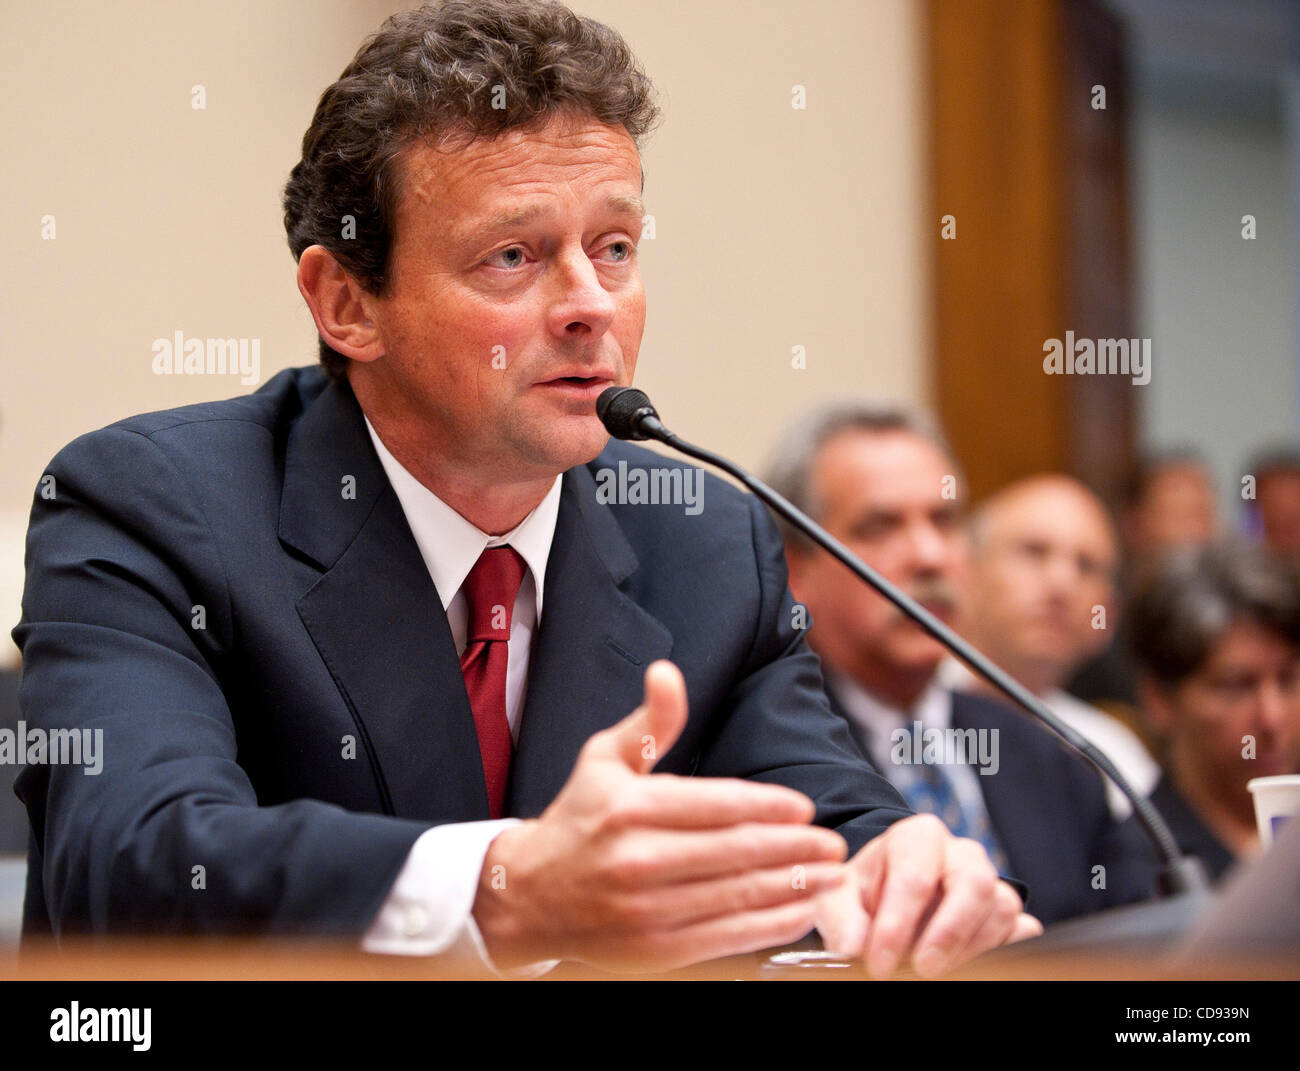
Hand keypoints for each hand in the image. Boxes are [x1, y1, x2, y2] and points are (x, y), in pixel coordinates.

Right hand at [472, 660, 849, 971]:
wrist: (528, 895)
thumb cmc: (577, 820)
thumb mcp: (604, 758)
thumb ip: (650, 720)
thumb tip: (668, 672)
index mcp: (629, 808)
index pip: (715, 805)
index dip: (768, 806)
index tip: (804, 808)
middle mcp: (638, 860)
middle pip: (735, 852)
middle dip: (795, 848)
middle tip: (833, 843)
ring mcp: (646, 910)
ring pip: (737, 897)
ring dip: (795, 887)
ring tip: (831, 876)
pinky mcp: (653, 949)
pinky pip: (725, 938)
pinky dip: (770, 926)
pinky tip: (799, 912)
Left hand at [814, 814, 1042, 976]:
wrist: (886, 897)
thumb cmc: (862, 893)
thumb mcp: (839, 898)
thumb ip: (841, 918)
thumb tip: (852, 946)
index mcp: (917, 837)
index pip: (914, 879)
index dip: (896, 926)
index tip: (878, 964)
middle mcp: (960, 852)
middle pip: (974, 885)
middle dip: (948, 933)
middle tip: (923, 970)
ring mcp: (990, 879)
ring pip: (1000, 909)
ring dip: (970, 948)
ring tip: (933, 969)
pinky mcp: (1007, 910)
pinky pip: (1019, 929)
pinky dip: (1001, 950)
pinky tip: (968, 963)